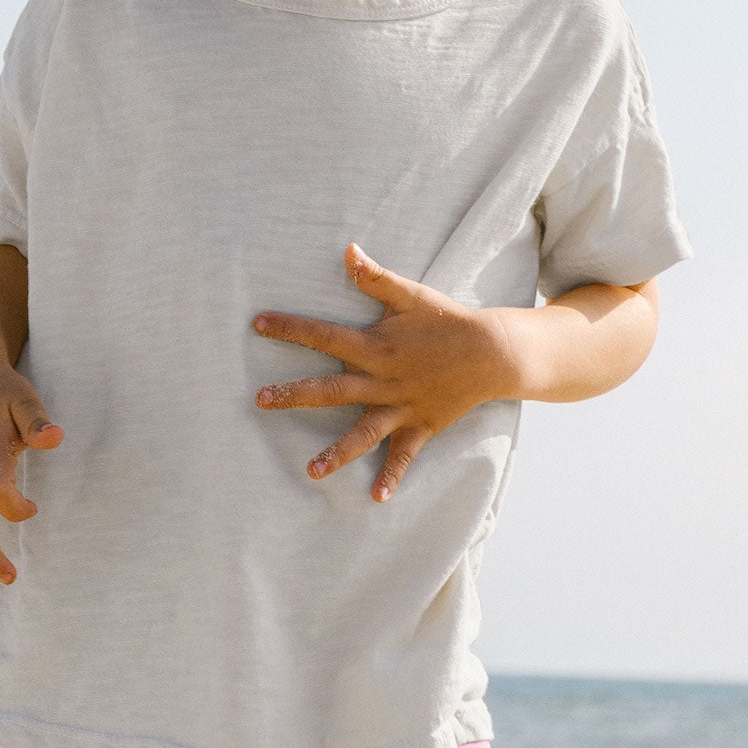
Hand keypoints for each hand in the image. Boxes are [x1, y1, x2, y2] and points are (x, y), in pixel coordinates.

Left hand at [252, 244, 522, 500]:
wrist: (491, 352)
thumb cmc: (445, 321)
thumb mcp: (410, 295)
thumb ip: (375, 278)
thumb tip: (347, 250)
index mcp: (375, 347)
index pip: (324, 336)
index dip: (290, 329)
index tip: (257, 324)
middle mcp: (382, 381)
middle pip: (331, 390)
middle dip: (294, 395)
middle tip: (259, 400)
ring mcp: (400, 407)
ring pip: (363, 433)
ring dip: (337, 453)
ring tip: (311, 472)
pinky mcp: (419, 426)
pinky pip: (404, 456)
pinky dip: (393, 476)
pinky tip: (376, 497)